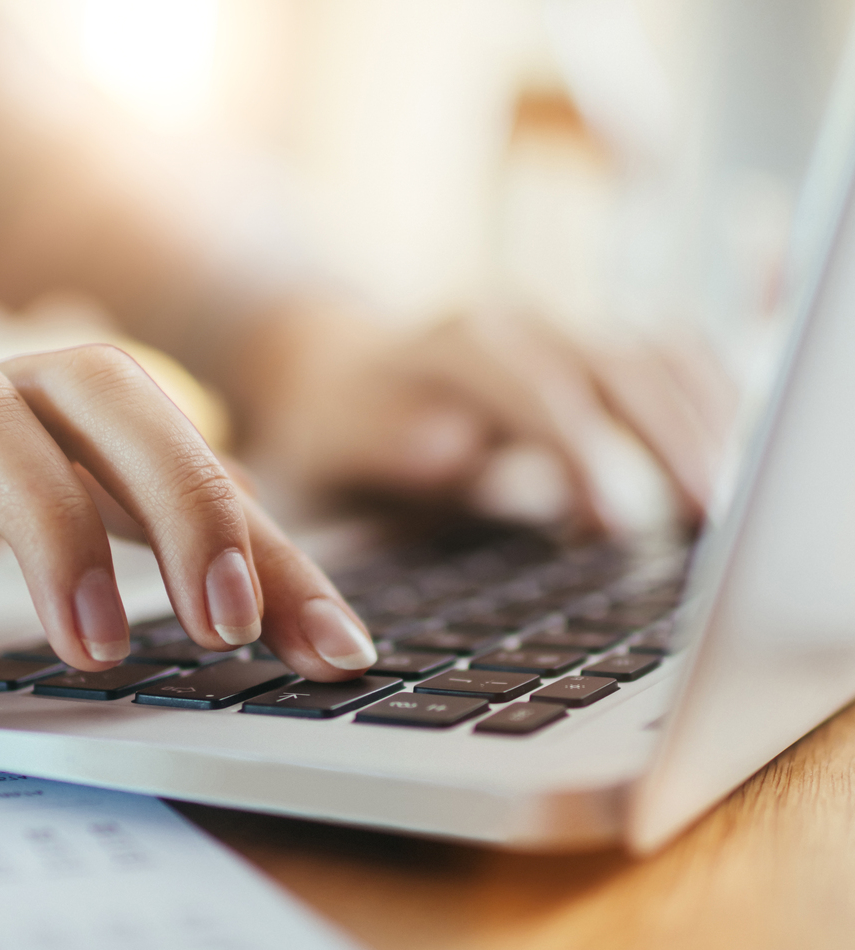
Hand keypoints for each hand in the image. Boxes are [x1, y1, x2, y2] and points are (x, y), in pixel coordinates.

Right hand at [0, 345, 376, 680]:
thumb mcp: (12, 541)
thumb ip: (137, 561)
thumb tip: (288, 622)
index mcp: (38, 416)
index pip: (177, 449)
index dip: (264, 541)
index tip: (331, 649)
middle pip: (93, 387)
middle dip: (177, 496)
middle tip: (222, 626)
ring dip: (45, 525)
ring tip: (86, 649)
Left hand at [238, 302, 735, 531]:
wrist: (327, 370)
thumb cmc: (331, 431)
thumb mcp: (332, 446)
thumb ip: (387, 447)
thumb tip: (453, 450)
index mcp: (453, 347)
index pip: (535, 385)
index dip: (581, 450)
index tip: (613, 521)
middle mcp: (516, 325)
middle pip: (619, 365)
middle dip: (669, 440)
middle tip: (705, 520)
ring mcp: (560, 330)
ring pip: (659, 356)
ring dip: (703, 425)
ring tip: (724, 508)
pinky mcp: (589, 350)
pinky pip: (670, 360)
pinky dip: (708, 405)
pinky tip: (724, 463)